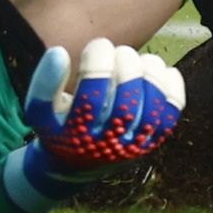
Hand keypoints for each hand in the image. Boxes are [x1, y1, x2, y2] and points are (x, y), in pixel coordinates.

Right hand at [7, 38, 186, 202]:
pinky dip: (172, 86)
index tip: (97, 45)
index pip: (92, 97)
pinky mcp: (152, 140)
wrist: (75, 166)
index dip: (98, 63)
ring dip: (151, 73)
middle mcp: (108, 144)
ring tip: (138, 59)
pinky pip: (172, 113)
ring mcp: (133, 144)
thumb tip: (59, 53)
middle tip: (118, 51)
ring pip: (153, 107)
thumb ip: (45, 83)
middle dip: (126, 64)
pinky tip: (160, 71)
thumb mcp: (40, 111)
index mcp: (77, 134)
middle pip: (127, 101)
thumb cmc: (59, 127)